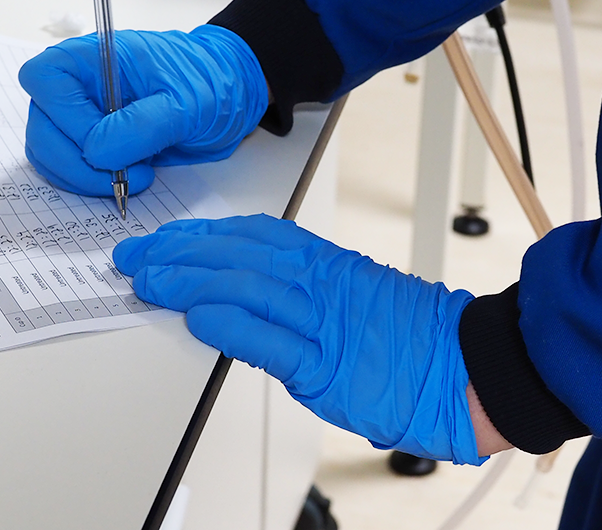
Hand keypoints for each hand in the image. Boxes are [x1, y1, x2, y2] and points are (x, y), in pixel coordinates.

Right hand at [18, 25, 267, 196]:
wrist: (228, 94)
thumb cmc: (210, 81)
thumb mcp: (186, 102)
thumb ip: (142, 125)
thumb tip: (97, 152)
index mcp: (94, 55)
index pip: (45, 80)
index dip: (65, 118)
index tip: (103, 144)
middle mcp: (78, 84)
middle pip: (41, 126)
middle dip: (74, 163)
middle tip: (120, 178)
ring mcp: (80, 115)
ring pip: (49, 154)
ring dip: (83, 178)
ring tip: (133, 177)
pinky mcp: (89, 142)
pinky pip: (68, 168)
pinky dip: (90, 183)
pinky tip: (128, 178)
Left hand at [113, 214, 484, 464]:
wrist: (465, 365)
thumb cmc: (406, 333)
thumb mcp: (349, 292)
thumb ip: (297, 285)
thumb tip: (238, 286)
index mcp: (321, 261)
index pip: (246, 237)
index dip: (196, 236)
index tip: (161, 239)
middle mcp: (318, 282)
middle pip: (236, 255)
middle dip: (177, 253)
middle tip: (136, 257)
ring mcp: (322, 322)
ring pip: (246, 288)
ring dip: (189, 281)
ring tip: (149, 279)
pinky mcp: (326, 365)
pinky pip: (271, 341)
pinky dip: (232, 325)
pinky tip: (197, 316)